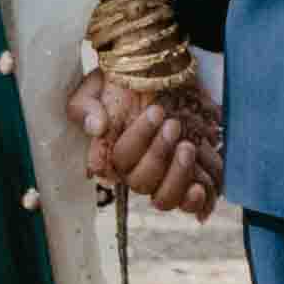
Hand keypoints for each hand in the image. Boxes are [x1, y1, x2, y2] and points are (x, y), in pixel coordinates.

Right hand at [72, 68, 224, 219]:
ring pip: (163, 199)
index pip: (116, 163)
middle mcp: (136, 171)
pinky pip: (189, 206)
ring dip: (176, 176)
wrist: (167, 77)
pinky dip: (194, 202)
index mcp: (112, 154)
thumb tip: (96, 128)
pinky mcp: (190, 181)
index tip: (155, 112)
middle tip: (173, 124)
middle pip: (141, 182)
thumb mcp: (96, 85)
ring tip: (187, 147)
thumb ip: (85, 105)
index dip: (137, 142)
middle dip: (158, 153)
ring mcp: (163, 178)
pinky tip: (198, 188)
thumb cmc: (127, 82)